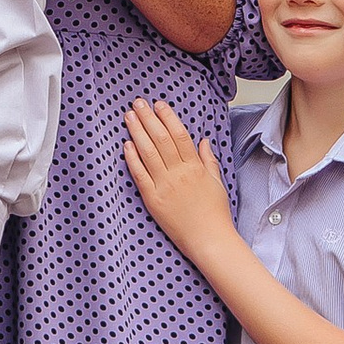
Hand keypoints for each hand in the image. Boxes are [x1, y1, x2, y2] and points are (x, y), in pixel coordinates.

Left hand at [121, 100, 239, 269]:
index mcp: (195, 167)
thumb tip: (203, 140)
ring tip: (129, 116)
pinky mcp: (153, 200)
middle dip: (148, 118)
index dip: (167, 117)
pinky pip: (140, 175)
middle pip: (161, 139)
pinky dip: (132, 159)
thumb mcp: (217, 182)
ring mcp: (164, 187)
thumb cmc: (215, 213)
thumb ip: (208, 160)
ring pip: (148, 153)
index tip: (158, 104)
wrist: (209, 240)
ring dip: (137, 132)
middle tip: (138, 103)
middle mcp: (179, 174)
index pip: (179, 134)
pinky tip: (126, 145)